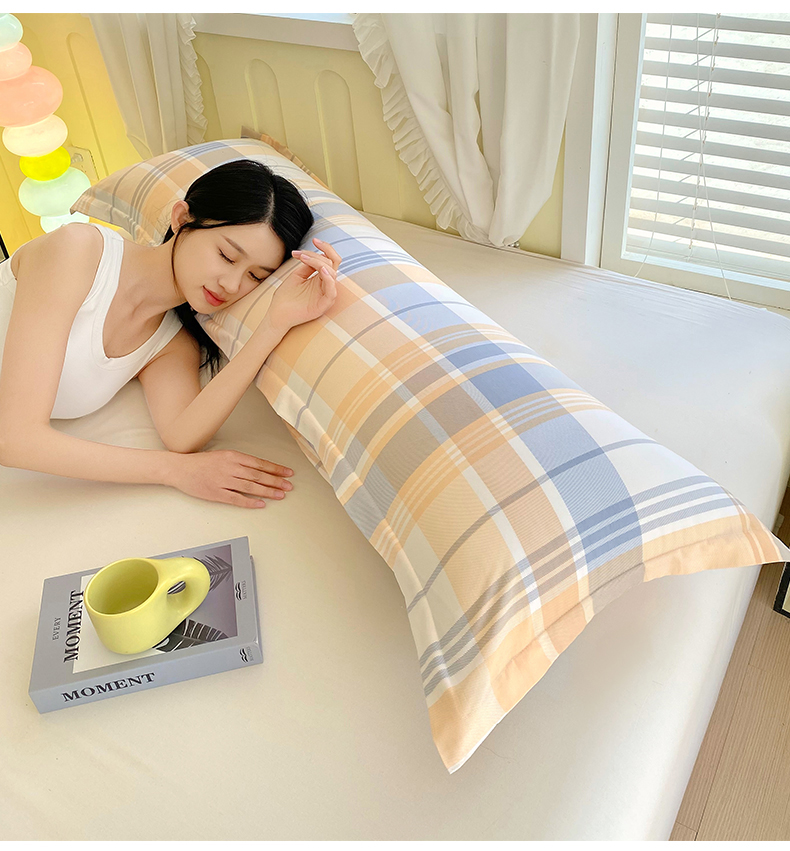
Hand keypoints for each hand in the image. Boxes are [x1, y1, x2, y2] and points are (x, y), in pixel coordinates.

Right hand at [168, 449, 294, 507]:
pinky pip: (237, 499)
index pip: (260, 463)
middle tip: (289, 486)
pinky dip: (250, 502)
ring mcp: (224, 481)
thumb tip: (260, 469)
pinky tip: (261, 504)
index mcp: (233, 456)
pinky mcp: (217, 494)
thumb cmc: (202, 462)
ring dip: (267, 491)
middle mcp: (230, 468)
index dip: (276, 469)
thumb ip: (240, 461)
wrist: (180, 468)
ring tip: (280, 495)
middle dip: (276, 481)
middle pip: (258, 475)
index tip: (288, 472)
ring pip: (251, 487)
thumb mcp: (223, 455)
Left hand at [266, 237, 340, 335]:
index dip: (325, 248)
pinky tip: (322, 271)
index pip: (330, 260)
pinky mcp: (323, 305)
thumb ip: (308, 265)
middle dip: (320, 253)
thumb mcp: (296, 276)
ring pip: (332, 274)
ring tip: (304, 259)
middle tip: (302, 254)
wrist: (276, 314)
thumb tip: (317, 254)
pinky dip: (329, 280)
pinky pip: (332, 291)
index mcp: (320, 278)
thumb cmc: (285, 296)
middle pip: (334, 263)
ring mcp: (325, 295)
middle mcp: (325, 285)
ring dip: (319, 263)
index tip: (314, 240)